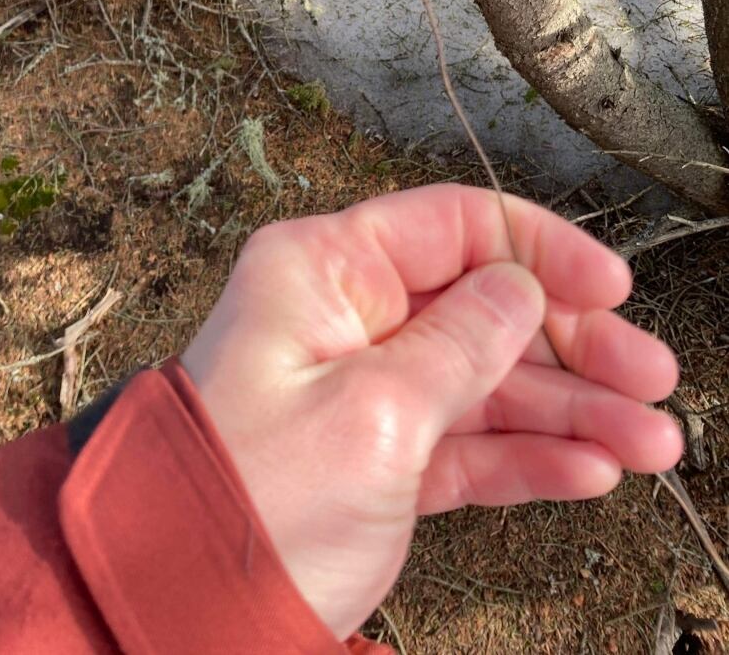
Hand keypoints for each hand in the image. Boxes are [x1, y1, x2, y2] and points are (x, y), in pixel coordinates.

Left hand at [181, 185, 681, 640]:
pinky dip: (529, 454)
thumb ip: (460, 344)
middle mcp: (348, 315)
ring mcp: (369, 383)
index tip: (610, 286)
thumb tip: (523, 288)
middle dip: (572, 342)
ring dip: (571, 408)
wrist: (184, 606)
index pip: (453, 226)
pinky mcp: (383, 449)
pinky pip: (470, 438)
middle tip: (646, 375)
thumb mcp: (371, 413)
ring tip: (648, 440)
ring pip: (489, 378)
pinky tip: (589, 468)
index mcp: (325, 271)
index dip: (541, 250)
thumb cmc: (247, 501)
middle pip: (485, 305)